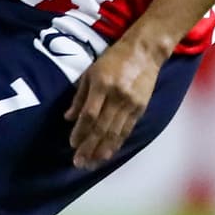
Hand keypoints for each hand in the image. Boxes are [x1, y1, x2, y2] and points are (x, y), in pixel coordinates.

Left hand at [66, 35, 166, 168]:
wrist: (145, 51)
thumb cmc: (113, 59)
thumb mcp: (91, 72)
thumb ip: (80, 96)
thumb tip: (68, 118)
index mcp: (102, 85)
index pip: (89, 114)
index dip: (80, 132)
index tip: (72, 145)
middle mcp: (117, 96)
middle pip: (102, 128)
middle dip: (89, 147)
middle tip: (79, 163)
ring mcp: (131, 104)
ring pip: (115, 133)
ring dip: (103, 150)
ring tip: (92, 163)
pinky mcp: (141, 108)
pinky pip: (127, 130)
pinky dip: (117, 143)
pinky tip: (109, 153)